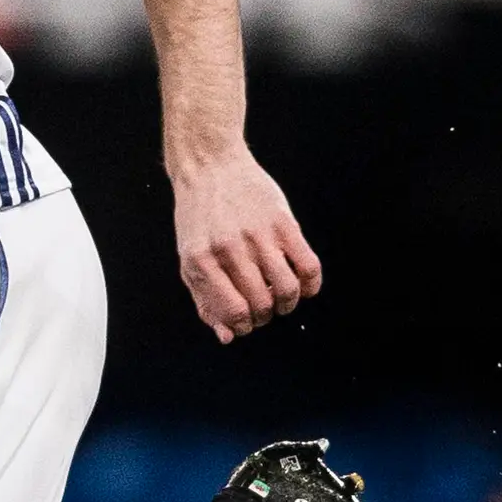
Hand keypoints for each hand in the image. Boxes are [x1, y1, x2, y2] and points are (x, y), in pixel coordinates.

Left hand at [173, 141, 319, 342]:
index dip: (244, 326)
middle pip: (262, 305)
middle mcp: (230, 250)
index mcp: (201, 261)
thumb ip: (205, 300)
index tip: (246, 320)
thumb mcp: (190, 258)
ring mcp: (259, 235)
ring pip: (288, 290)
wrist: (209, 164)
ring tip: (282, 298)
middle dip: (265, 316)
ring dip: (288, 304)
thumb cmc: (198, 218)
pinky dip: (311, 285)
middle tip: (263, 307)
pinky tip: (304, 285)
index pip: (234, 313)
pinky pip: (308, 266)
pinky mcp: (283, 222)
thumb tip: (228, 337)